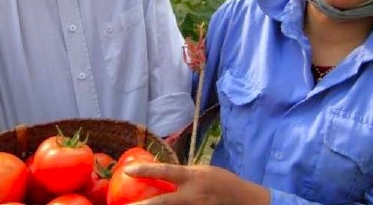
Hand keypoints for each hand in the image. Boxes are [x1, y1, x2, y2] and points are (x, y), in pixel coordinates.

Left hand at [123, 163, 269, 204]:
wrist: (244, 200)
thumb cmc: (222, 182)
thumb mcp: (202, 171)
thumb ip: (184, 175)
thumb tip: (163, 174)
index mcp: (192, 177)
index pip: (164, 171)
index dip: (145, 170)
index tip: (127, 171)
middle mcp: (191, 195)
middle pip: (161, 202)